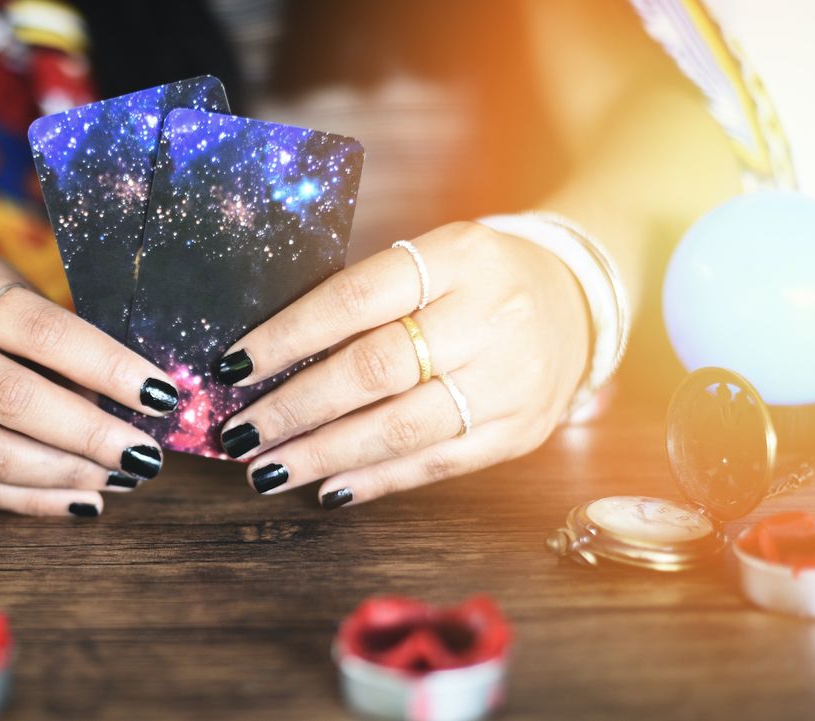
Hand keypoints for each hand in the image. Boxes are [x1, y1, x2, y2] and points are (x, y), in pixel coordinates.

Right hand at [0, 246, 178, 515]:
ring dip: (66, 474)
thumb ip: (57, 342)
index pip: (40, 332)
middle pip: (12, 399)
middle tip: (145, 454)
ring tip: (121, 476)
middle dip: (89, 434)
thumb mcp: (9, 289)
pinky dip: (33, 500)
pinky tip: (81, 500)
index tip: (159, 395)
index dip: (106, 367)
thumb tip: (127, 403)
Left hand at [216, 221, 589, 507]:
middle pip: (374, 369)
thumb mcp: (431, 258)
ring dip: (324, 454)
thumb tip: (270, 359)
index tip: (234, 366)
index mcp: (457, 256)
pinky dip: (377, 480)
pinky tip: (328, 488)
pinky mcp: (520, 431)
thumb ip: (365, 299)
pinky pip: (437, 463)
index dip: (288, 336)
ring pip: (402, 427)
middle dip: (295, 407)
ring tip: (268, 470)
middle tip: (241, 433)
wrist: (581, 299)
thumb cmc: (477, 278)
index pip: (354, 299)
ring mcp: (512, 380)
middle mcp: (489, 317)